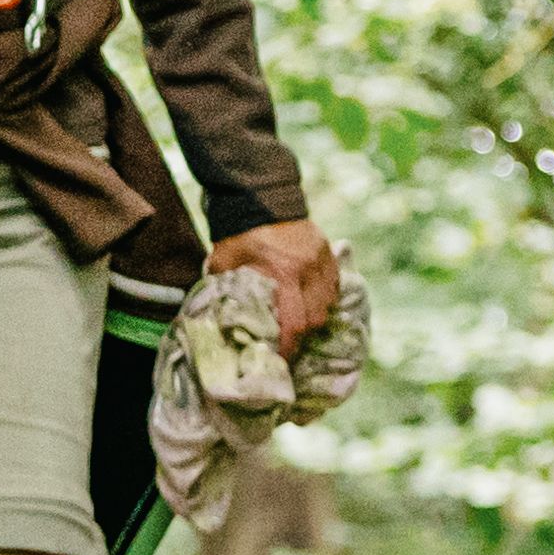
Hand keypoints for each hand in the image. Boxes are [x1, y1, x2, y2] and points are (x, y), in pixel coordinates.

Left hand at [207, 216, 345, 354]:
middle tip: (290, 345)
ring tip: (300, 323)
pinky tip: (311, 302)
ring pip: (328, 303)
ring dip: (316, 317)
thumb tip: (220, 317)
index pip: (294, 322)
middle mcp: (308, 269)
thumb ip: (225, 288)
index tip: (282, 359)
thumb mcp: (225, 261)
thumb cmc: (239, 232)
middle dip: (304, 336)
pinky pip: (334, 285)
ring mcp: (321, 259)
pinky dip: (324, 298)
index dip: (289, 346)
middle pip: (316, 318)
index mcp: (283, 273)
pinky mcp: (328, 252)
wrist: (260, 195)